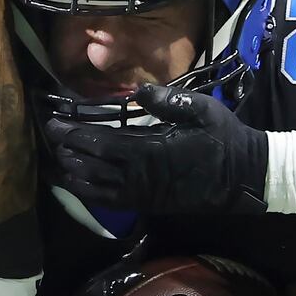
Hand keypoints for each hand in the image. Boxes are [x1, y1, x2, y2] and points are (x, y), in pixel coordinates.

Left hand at [44, 84, 268, 213]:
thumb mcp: (201, 109)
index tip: (55, 124)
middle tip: (51, 138)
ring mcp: (143, 194)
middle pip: (91, 165)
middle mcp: (140, 176)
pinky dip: (90, 193)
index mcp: (150, 150)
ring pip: (96, 188)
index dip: (74, 134)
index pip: (100, 142)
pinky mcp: (149, 205)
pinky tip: (80, 185)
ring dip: (74, 174)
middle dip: (68, 151)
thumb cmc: (224, 139)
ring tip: (58, 161)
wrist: (245, 177)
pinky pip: (111, 201)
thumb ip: (167, 100)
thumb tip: (138, 89)